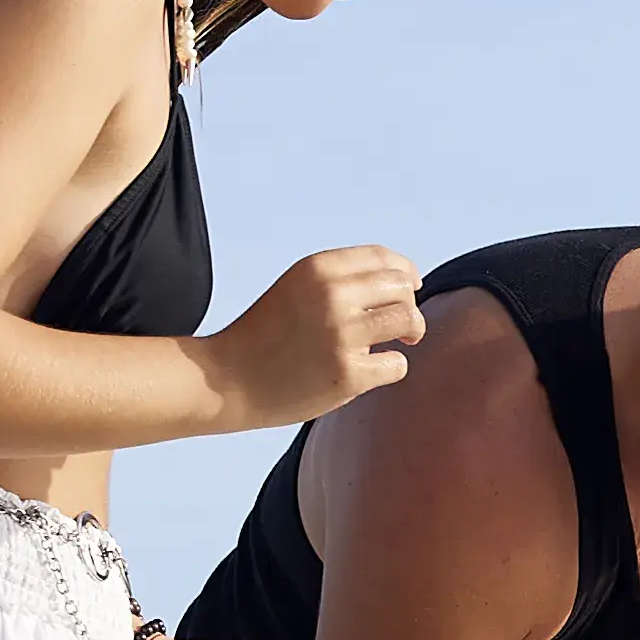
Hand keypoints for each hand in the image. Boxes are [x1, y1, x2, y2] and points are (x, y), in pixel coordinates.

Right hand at [201, 243, 427, 426]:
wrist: (226, 380)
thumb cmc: (266, 337)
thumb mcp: (298, 288)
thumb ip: (342, 280)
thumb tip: (405, 280)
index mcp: (318, 268)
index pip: (383, 258)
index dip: (405, 273)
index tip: (410, 287)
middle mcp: (332, 295)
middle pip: (402, 288)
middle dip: (408, 304)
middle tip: (400, 324)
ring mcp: (341, 335)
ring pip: (409, 320)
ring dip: (412, 332)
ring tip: (401, 342)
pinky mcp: (348, 374)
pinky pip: (397, 365)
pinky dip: (390, 368)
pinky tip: (370, 370)